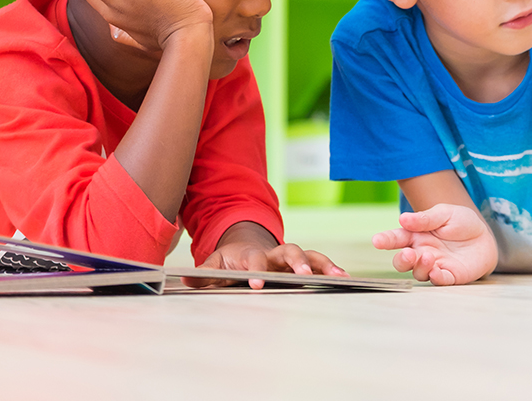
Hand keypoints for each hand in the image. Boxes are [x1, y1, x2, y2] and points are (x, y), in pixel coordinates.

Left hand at [183, 241, 347, 289]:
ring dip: (324, 265)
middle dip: (298, 263)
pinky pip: (320, 265)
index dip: (257, 271)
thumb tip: (185, 277)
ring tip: (339, 276)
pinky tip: (346, 279)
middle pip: (290, 251)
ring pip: (310, 256)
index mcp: (253, 254)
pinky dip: (332, 270)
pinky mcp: (302, 266)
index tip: (257, 285)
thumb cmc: (230, 261)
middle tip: (304, 277)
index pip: (256, 261)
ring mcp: (290, 259)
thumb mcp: (214, 265)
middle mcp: (275, 254)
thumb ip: (203, 272)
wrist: (245, 246)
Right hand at [372, 204, 497, 285]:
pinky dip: (436, 277)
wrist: (485, 236)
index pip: (397, 238)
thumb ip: (425, 218)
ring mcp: (434, 265)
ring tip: (428, 256)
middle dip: (401, 260)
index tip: (377, 240)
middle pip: (402, 261)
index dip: (386, 240)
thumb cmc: (462, 222)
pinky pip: (439, 280)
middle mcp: (422, 252)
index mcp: (417, 234)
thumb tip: (402, 219)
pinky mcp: (450, 276)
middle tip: (407, 253)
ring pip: (418, 273)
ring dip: (420, 267)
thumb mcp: (445, 213)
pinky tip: (436, 270)